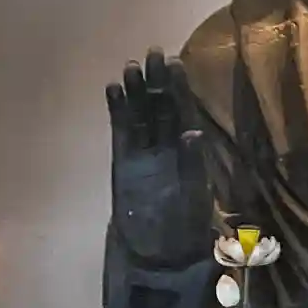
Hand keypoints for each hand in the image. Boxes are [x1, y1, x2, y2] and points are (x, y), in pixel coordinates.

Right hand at [107, 51, 208, 269]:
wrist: (161, 253)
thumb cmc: (185, 225)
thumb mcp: (195, 193)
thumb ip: (192, 163)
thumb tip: (192, 133)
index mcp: (189, 149)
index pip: (184, 111)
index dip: (180, 88)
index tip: (175, 63)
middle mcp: (166, 145)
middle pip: (161, 106)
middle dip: (156, 81)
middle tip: (152, 54)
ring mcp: (143, 152)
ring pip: (140, 114)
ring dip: (135, 91)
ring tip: (129, 67)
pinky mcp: (123, 162)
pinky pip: (121, 131)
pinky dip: (117, 111)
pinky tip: (112, 90)